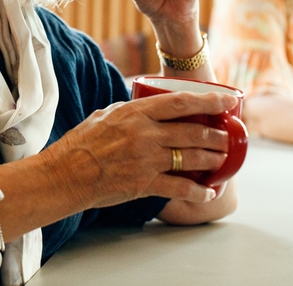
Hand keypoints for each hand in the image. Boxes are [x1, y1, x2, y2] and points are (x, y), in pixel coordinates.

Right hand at [42, 90, 237, 209]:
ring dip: (213, 160)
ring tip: (223, 160)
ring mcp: (146, 159)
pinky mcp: (145, 183)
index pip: (181, 103)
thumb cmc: (80, 143)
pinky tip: (208, 192)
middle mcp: (145, 134)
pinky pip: (181, 187)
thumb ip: (130, 111)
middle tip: (227, 137)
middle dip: (217, 136)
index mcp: (135, 112)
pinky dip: (199, 191)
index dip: (209, 101)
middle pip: (193, 132)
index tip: (227, 101)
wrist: (65, 174)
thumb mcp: (104, 115)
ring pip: (192, 158)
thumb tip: (148, 109)